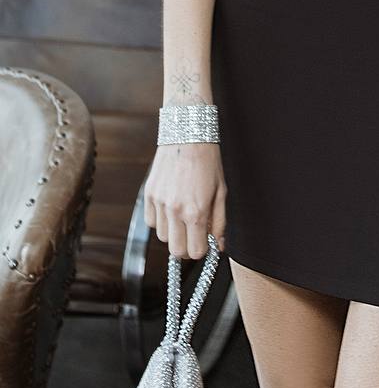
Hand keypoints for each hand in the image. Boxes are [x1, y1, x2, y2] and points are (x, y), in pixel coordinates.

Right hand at [144, 141, 226, 259]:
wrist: (188, 135)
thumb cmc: (208, 162)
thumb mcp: (221, 192)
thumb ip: (219, 222)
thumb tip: (219, 246)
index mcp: (196, 211)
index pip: (196, 252)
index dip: (202, 249)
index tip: (205, 242)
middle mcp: (175, 210)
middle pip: (176, 251)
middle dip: (187, 247)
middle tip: (194, 234)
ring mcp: (159, 203)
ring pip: (162, 237)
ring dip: (174, 232)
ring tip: (183, 214)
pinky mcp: (148, 194)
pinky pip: (151, 222)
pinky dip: (160, 221)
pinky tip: (171, 207)